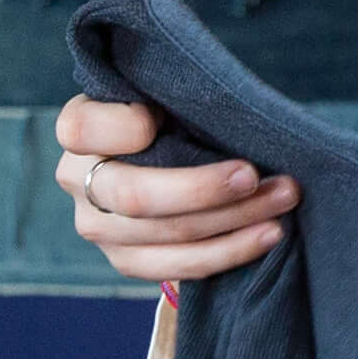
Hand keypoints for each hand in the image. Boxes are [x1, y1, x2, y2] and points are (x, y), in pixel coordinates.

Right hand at [52, 95, 297, 284]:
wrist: (165, 155)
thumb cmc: (170, 112)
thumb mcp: (161, 91)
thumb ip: (172, 94)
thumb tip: (223, 106)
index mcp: (77, 128)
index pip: (85, 130)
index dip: (129, 127)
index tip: (166, 116)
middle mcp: (76, 180)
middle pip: (134, 196)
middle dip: (203, 189)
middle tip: (255, 175)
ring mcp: (97, 227)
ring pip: (166, 235)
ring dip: (232, 221)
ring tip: (281, 200)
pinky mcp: (125, 260)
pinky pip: (177, 267)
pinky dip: (229, 251)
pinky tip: (266, 235)